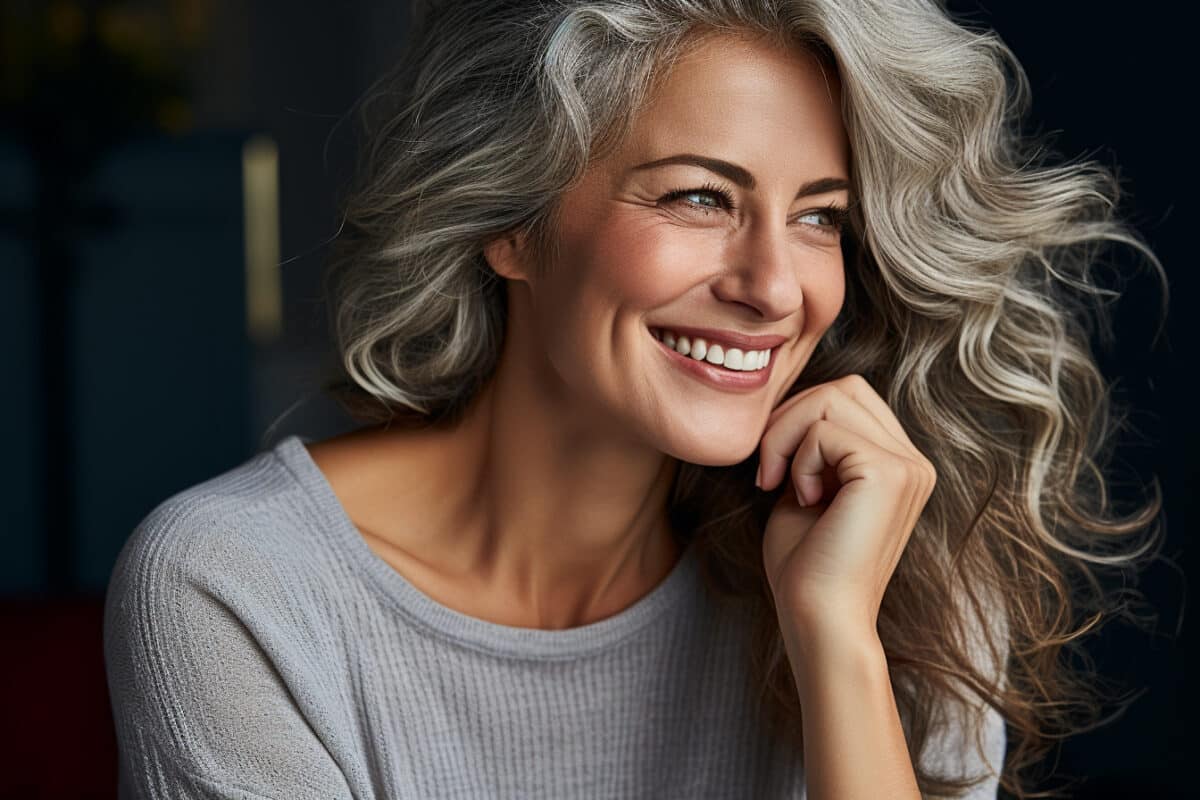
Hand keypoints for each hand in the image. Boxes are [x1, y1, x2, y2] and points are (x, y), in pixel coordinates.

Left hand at [756, 374, 936, 640]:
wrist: (819, 617)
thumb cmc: (806, 566)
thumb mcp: (806, 488)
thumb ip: (811, 445)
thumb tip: (794, 403)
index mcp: (899, 463)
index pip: (849, 397)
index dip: (800, 418)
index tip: (774, 469)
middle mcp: (914, 460)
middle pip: (843, 388)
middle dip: (790, 418)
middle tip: (768, 471)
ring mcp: (909, 465)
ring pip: (831, 398)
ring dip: (787, 436)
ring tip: (780, 484)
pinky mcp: (890, 473)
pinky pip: (825, 431)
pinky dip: (799, 459)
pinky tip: (803, 499)